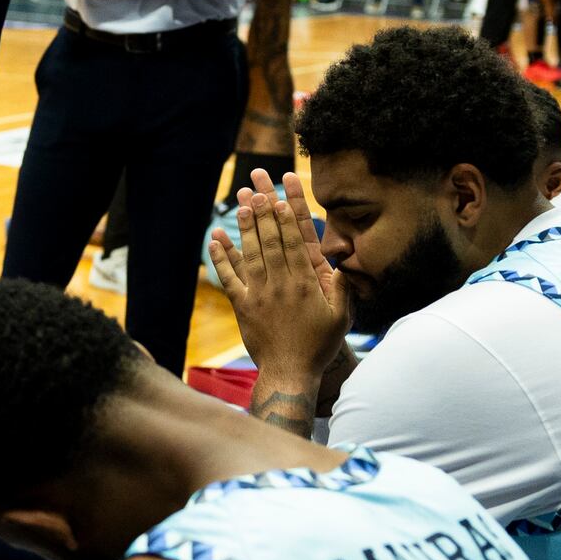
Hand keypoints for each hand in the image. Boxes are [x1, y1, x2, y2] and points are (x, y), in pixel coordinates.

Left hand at [206, 168, 350, 382]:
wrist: (290, 373)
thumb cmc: (318, 346)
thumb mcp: (341, 318)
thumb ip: (343, 289)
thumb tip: (345, 262)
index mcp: (306, 283)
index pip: (294, 241)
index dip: (286, 216)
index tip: (280, 194)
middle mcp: (281, 284)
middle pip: (270, 240)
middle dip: (263, 211)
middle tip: (256, 187)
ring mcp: (259, 294)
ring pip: (251, 253)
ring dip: (244, 226)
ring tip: (239, 202)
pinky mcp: (243, 306)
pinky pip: (229, 278)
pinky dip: (221, 257)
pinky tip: (215, 238)